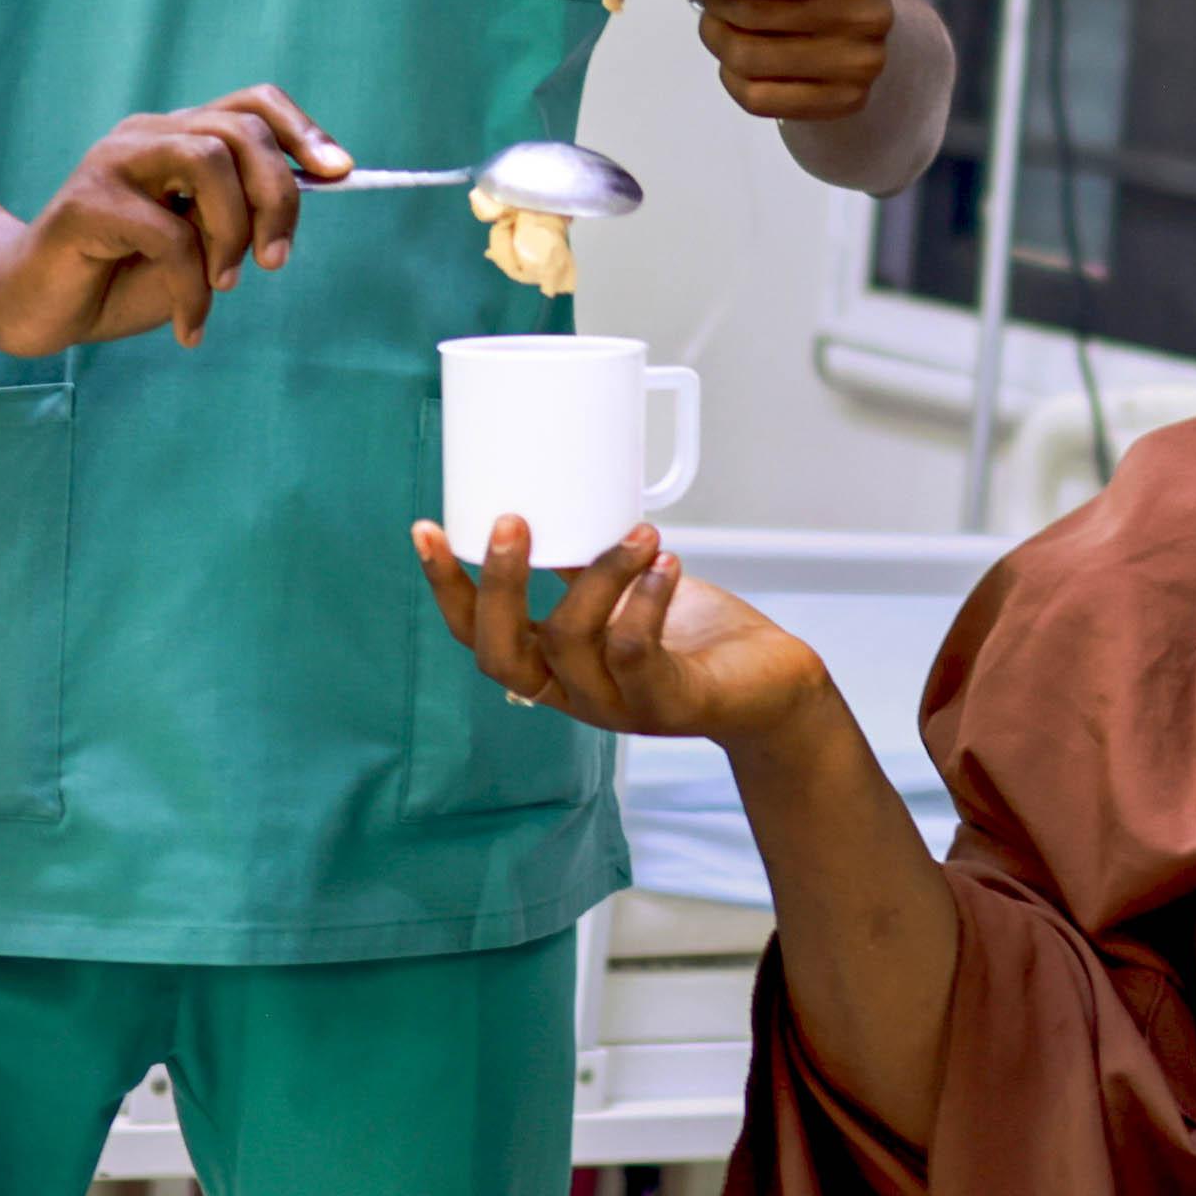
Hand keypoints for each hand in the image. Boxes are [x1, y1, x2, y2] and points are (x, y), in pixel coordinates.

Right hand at [0, 86, 349, 355]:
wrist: (39, 308)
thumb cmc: (125, 276)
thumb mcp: (201, 244)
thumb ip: (242, 215)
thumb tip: (308, 188)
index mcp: (178, 136)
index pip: (253, 103)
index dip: (303, 131)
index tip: (340, 174)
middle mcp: (147, 134)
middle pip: (240, 131)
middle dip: (277, 197)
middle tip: (275, 260)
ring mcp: (113, 161)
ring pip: (207, 160)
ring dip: (233, 231)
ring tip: (225, 285)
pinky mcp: (87, 202)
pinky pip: (167, 233)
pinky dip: (191, 287)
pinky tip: (190, 325)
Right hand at [411, 517, 836, 745]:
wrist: (768, 685)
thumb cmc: (693, 632)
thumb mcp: (625, 592)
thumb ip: (585, 562)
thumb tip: (551, 490)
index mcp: (550, 666)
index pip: (477, 637)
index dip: (447, 588)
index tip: (427, 527)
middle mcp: (572, 692)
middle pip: (503, 653)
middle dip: (499, 584)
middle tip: (512, 521)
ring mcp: (617, 705)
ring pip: (574, 642)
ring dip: (600, 575)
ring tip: (638, 532)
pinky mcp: (668, 704)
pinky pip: (637, 651)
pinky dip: (646, 599)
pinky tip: (664, 563)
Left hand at [661, 0, 895, 123]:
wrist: (846, 2)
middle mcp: (872, 11)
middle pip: (758, 15)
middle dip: (714, 1)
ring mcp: (863, 62)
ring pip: (752, 60)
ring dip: (718, 38)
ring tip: (724, 20)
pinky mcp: (847, 101)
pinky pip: (758, 98)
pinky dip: (732, 76)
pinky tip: (743, 53)